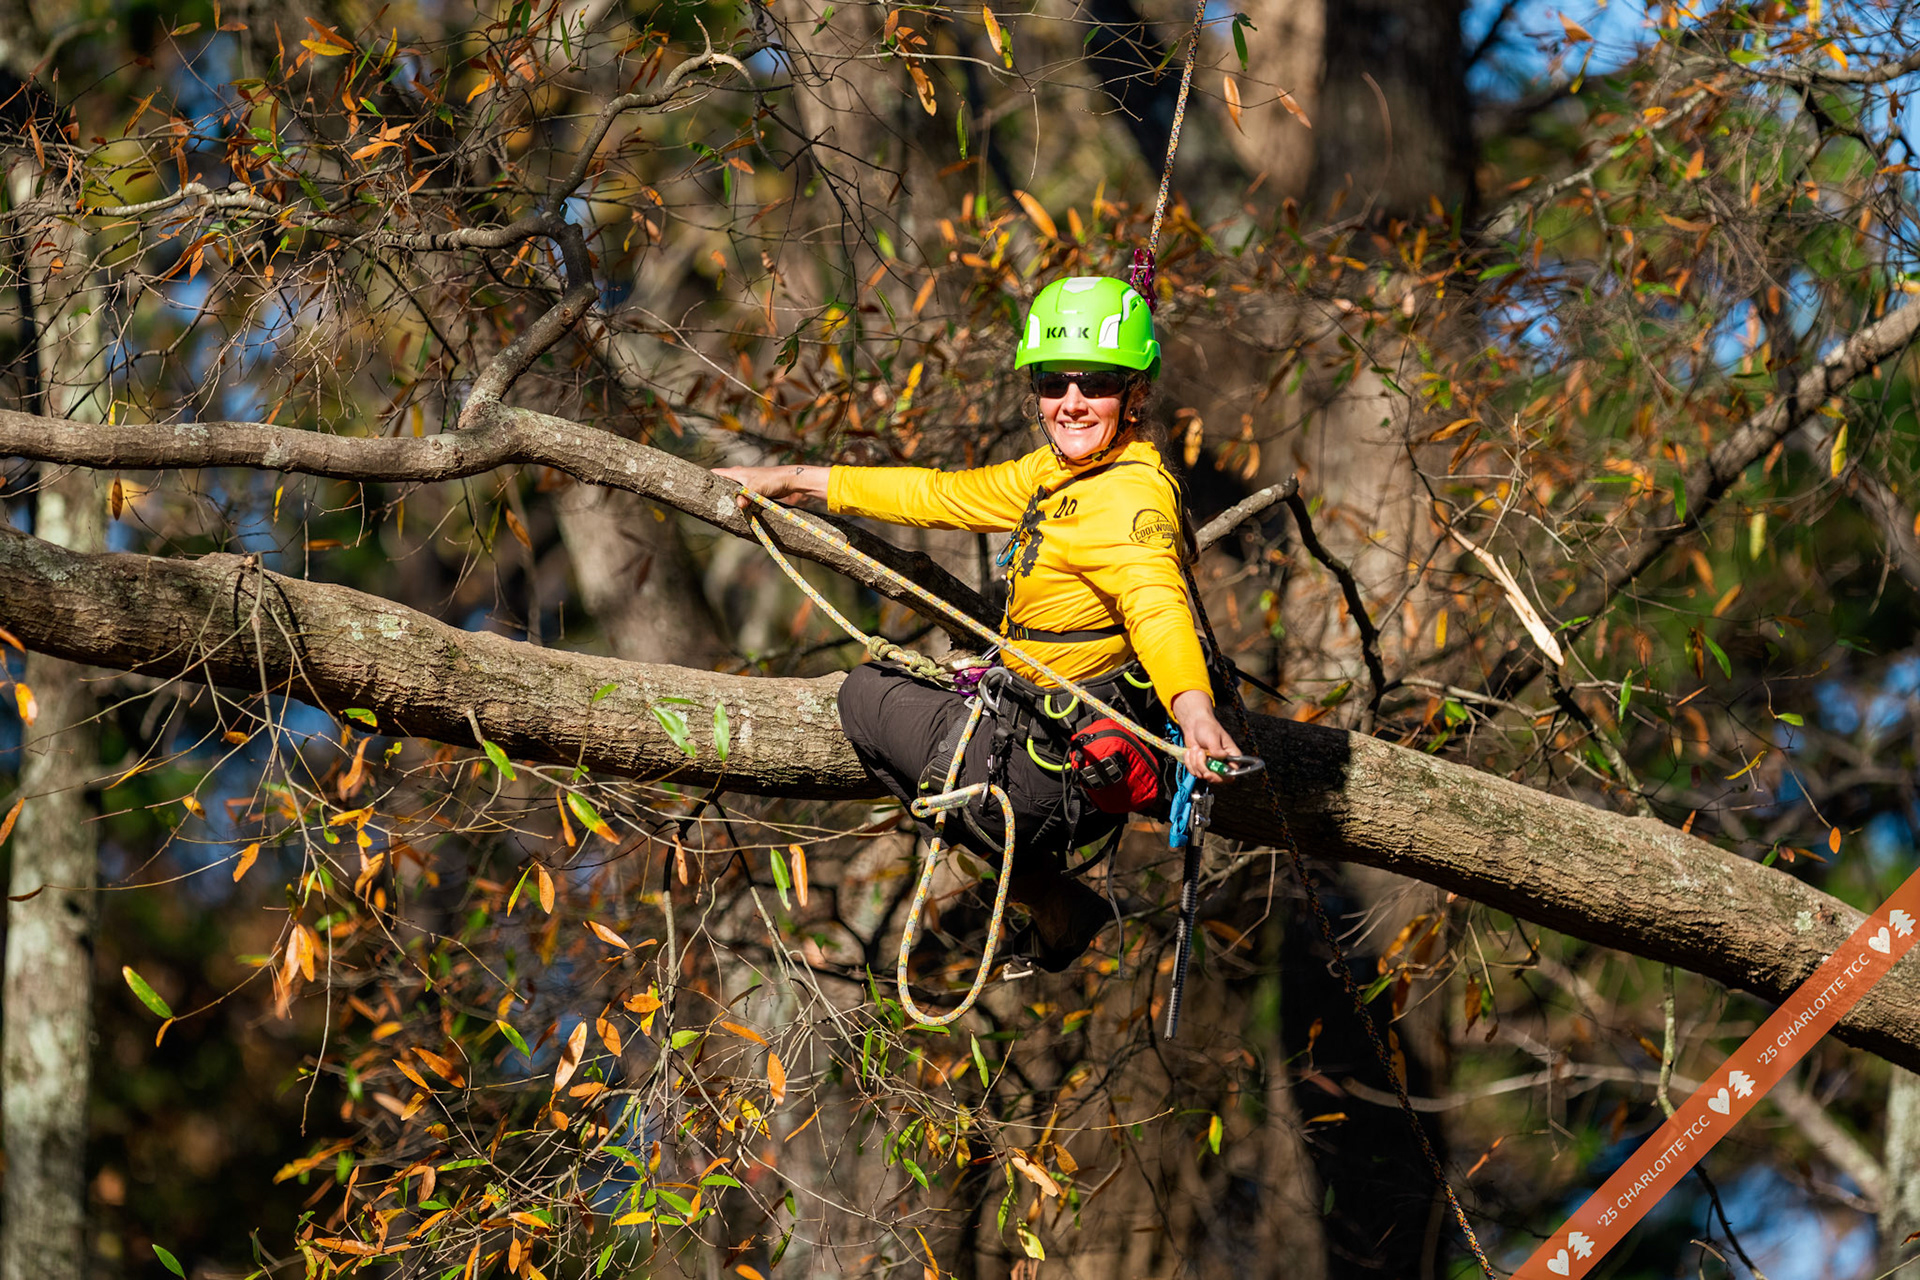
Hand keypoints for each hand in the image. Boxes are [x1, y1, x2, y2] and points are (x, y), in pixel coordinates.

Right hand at [712, 464, 829, 511]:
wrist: (789, 481)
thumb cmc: (772, 480)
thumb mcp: (757, 488)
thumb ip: (747, 496)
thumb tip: (739, 505)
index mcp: (736, 473)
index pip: (716, 473)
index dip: (706, 479)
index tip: (695, 486)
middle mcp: (739, 477)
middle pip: (722, 484)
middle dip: (715, 493)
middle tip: (704, 504)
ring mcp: (747, 484)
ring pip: (732, 492)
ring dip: (727, 500)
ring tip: (717, 511)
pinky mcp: (754, 492)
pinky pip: (741, 498)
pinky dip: (738, 504)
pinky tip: (735, 512)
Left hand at [1169, 689, 1242, 781]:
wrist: (1194, 724)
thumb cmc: (1207, 727)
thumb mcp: (1213, 738)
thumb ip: (1217, 750)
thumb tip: (1220, 758)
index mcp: (1232, 756)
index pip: (1231, 774)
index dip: (1220, 776)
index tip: (1209, 772)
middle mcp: (1223, 763)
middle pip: (1216, 778)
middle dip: (1203, 767)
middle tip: (1198, 754)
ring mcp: (1211, 765)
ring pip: (1202, 774)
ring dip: (1194, 761)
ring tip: (1196, 748)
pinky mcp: (1200, 766)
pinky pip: (1193, 772)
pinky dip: (1189, 762)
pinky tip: (1190, 751)